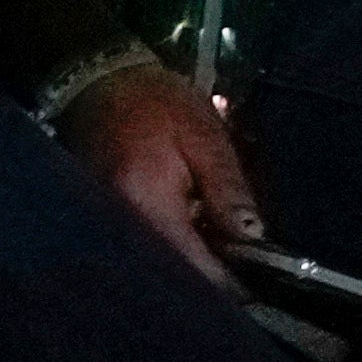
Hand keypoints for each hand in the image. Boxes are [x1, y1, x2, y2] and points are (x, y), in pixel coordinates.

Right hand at [59, 57, 265, 286]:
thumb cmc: (157, 103)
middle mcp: (121, 223)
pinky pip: (149, 248)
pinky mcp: (107, 220)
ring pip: (163, 263)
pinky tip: (195, 228)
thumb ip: (229, 190)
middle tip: (246, 255)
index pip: (194, 267)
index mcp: (147, 202)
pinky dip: (177, 245)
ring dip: (196, 259)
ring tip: (223, 238)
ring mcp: (109, 224)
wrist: (100, 80)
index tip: (262, 276)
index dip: (232, 281)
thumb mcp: (205, 137)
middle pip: (177, 273)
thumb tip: (253, 240)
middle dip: (214, 272)